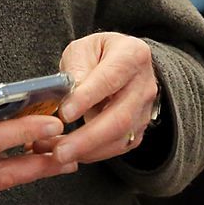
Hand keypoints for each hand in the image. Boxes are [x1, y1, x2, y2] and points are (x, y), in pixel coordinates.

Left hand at [41, 33, 162, 165]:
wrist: (122, 63)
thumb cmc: (99, 54)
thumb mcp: (82, 49)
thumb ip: (76, 68)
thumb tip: (70, 95)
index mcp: (131, 55)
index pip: (110, 79)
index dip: (87, 98)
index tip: (65, 113)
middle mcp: (144, 84)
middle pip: (120, 117)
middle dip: (88, 138)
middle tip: (61, 150)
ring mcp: (144, 110)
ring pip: (120, 137)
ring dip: (88, 150)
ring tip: (59, 155)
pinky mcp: (139, 129)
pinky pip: (118, 147)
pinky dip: (93, 154)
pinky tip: (72, 154)